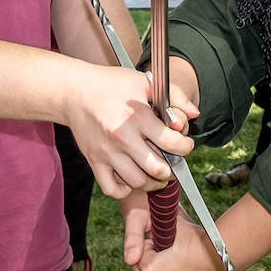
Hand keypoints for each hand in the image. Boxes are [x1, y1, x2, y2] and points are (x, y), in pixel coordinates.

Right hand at [63, 64, 194, 196]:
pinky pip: (112, 189)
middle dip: (171, 169)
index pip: (171, 142)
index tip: (184, 145)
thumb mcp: (146, 81)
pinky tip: (132, 178)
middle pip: (157, 168)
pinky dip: (126, 189)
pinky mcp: (94, 162)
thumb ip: (175, 95)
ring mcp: (107, 152)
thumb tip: (195, 114)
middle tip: (171, 163)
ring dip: (152, 182)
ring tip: (157, 175)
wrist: (75, 91)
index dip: (185, 147)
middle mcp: (122, 137)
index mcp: (137, 116)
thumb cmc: (111, 85)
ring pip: (137, 182)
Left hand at [130, 212, 226, 270]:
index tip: (159, 234)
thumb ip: (155, 225)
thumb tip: (145, 221)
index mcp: (149, 268)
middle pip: (139, 270)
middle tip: (160, 243)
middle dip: (145, 257)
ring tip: (156, 261)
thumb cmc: (196, 240)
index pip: (138, 252)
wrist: (218, 255)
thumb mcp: (172, 227)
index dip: (148, 241)